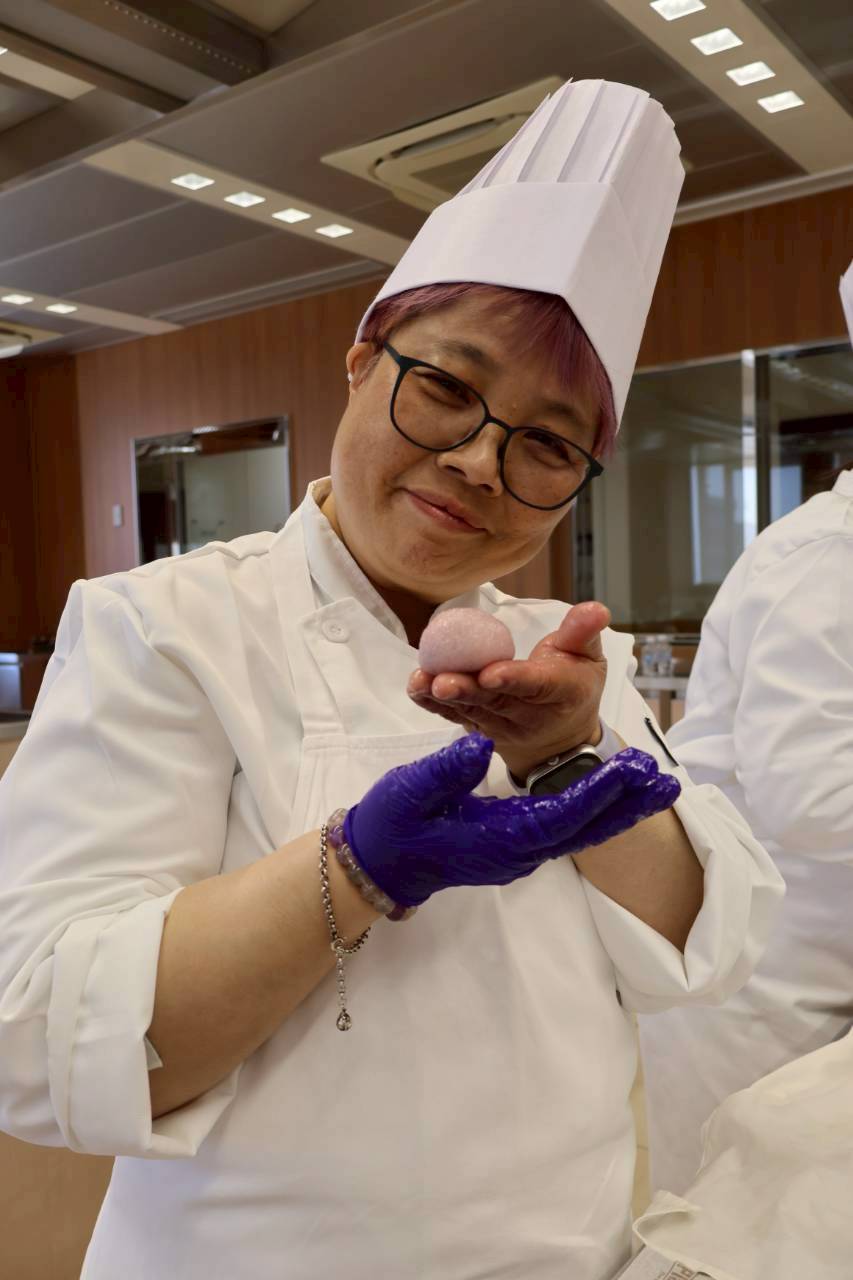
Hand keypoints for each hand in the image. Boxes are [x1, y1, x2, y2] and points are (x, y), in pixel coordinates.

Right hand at [344, 733, 680, 907]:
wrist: (380, 863)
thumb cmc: (393, 825)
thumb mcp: (411, 789)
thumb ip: (447, 770)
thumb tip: (482, 742)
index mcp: (499, 838)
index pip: (559, 815)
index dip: (597, 792)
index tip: (630, 768)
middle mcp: (519, 852)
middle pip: (585, 829)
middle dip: (627, 804)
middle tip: (668, 780)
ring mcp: (520, 853)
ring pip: (581, 832)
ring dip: (620, 809)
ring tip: (657, 785)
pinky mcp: (516, 847)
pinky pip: (567, 831)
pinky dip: (596, 812)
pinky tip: (615, 795)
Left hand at [407, 602, 609, 780]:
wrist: (560, 741)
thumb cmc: (573, 689)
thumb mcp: (589, 659)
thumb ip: (584, 633)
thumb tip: (595, 608)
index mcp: (558, 693)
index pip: (534, 686)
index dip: (512, 679)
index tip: (490, 673)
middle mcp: (526, 714)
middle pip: (494, 701)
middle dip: (467, 691)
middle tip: (442, 681)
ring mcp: (499, 724)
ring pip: (470, 710)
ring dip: (443, 697)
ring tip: (422, 681)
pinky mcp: (478, 726)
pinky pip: (455, 716)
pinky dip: (433, 704)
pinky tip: (417, 687)